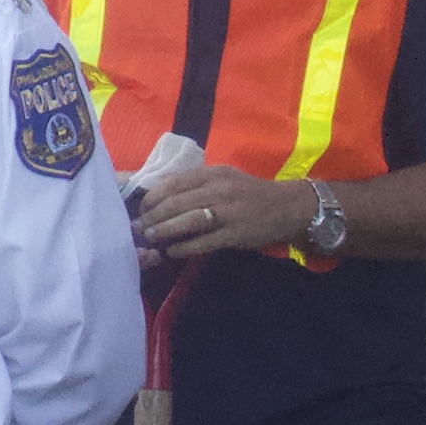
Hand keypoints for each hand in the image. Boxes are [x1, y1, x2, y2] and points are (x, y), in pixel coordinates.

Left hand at [130, 158, 318, 263]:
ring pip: (187, 221)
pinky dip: (184, 247)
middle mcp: (220, 190)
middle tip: (137, 227)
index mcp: (213, 173)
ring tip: (149, 238)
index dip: (152, 196)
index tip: (140, 207)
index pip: (174, 182)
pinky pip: (204, 242)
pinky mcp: (236, 234)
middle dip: (152, 216)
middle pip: (177, 202)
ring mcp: (228, 212)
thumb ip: (196, 182)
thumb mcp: (224, 177)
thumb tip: (160, 191)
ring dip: (164, 230)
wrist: (287, 207)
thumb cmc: (249, 192)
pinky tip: (171, 251)